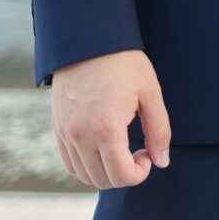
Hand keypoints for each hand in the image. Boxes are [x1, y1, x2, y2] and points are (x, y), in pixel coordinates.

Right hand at [50, 48, 171, 187]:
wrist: (89, 39)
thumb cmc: (124, 63)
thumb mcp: (150, 93)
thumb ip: (159, 130)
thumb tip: (162, 161)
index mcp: (106, 128)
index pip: (121, 176)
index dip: (140, 174)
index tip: (148, 154)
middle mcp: (81, 135)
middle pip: (102, 180)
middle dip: (125, 175)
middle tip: (138, 153)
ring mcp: (65, 133)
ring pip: (84, 175)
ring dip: (106, 173)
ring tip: (121, 150)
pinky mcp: (57, 128)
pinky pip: (69, 162)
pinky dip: (87, 166)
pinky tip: (103, 148)